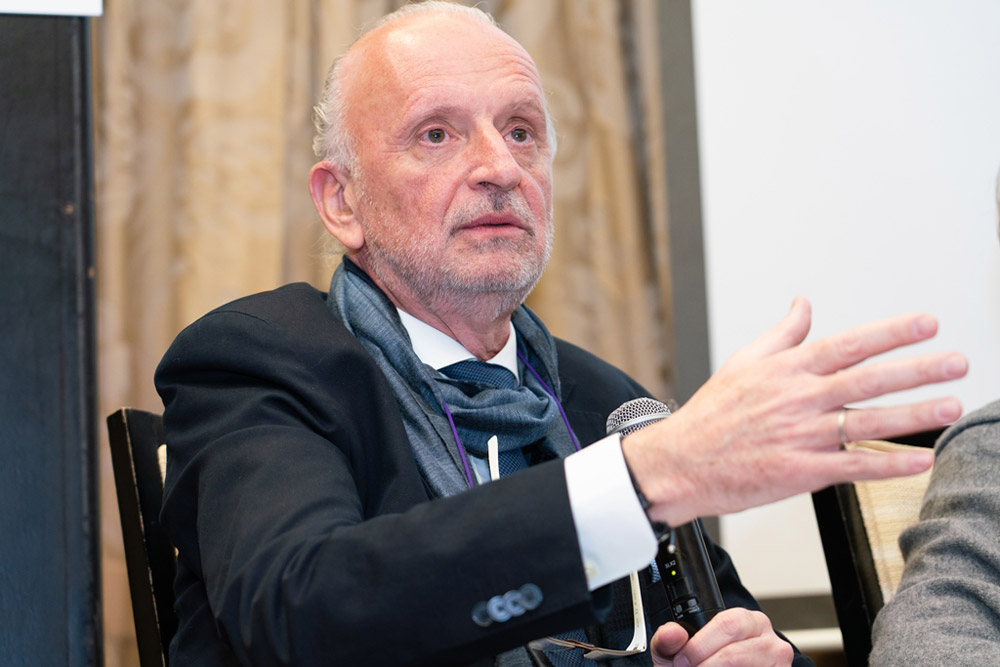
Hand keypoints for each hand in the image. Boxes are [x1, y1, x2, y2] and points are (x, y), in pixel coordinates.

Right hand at [624, 297, 966, 526]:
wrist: (680, 463)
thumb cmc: (711, 416)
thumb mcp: (743, 362)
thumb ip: (782, 334)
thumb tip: (803, 304)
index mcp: (786, 370)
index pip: (848, 344)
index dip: (891, 333)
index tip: (926, 324)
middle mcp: (798, 399)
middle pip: (867, 380)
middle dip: (917, 369)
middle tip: (956, 362)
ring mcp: (801, 436)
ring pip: (868, 422)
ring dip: (913, 414)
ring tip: (950, 405)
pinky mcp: (801, 471)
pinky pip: (854, 468)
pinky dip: (889, 465)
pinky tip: (919, 460)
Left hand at [650, 609, 792, 665]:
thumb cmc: (706, 664)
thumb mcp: (682, 651)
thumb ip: (668, 640)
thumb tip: (671, 633)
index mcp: (748, 621)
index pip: (727, 625)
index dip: (699, 646)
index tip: (681, 661)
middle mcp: (769, 641)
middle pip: (734, 654)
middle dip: (706, 665)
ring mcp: (779, 664)